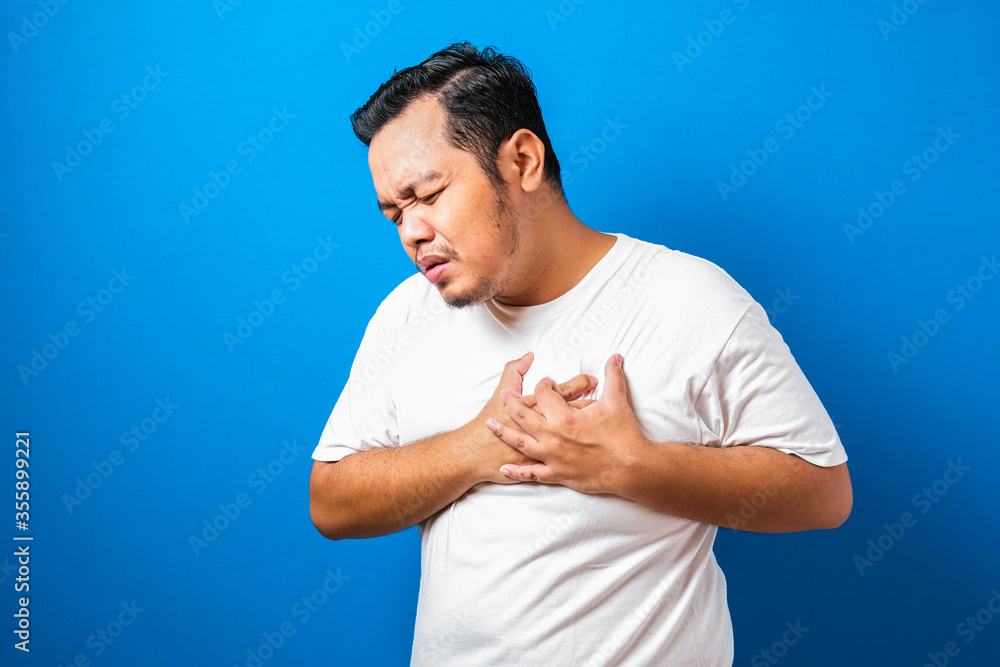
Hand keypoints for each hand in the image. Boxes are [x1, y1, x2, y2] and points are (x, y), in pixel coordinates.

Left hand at [487, 353, 648, 493]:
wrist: (631, 468)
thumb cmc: (624, 435)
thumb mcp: (617, 401)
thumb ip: (613, 376)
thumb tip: (615, 357)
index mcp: (565, 416)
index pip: (545, 393)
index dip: (545, 384)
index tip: (547, 382)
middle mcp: (553, 436)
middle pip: (523, 415)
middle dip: (511, 403)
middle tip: (503, 395)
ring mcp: (553, 457)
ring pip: (520, 443)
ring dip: (503, 432)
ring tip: (490, 424)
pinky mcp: (557, 475)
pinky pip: (532, 474)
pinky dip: (517, 471)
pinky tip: (504, 468)